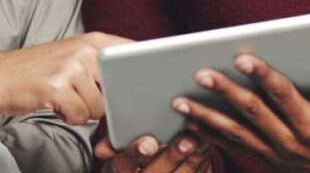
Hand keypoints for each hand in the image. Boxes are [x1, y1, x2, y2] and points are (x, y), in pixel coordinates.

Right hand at [0, 31, 129, 125]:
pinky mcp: (57, 88)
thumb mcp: (72, 56)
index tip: (136, 83)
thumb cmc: (37, 71)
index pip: (133, 54)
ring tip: (63, 97)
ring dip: (82, 110)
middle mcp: (85, 51)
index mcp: (92, 41)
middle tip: (82, 94)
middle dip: (105, 100)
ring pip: (98, 108)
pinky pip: (80, 117)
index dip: (137, 74)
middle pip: (118, 89)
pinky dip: (69, 118)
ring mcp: (71, 68)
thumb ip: (101, 64)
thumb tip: (133, 82)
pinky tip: (55, 104)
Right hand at [95, 132, 215, 171]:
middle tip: (186, 140)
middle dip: (172, 157)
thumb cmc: (130, 161)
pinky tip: (206, 147)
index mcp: (118, 172)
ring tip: (201, 140)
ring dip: (192, 160)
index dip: (135, 154)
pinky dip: (201, 164)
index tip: (150, 142)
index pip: (122, 166)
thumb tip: (103, 149)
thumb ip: (112, 146)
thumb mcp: (117, 155)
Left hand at [173, 49, 309, 171]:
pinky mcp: (268, 160)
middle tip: (199, 73)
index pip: (283, 95)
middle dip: (224, 92)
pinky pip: (235, 148)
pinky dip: (211, 135)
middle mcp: (291, 142)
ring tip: (179, 101)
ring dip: (206, 117)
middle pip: (252, 113)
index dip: (262, 75)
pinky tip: (189, 123)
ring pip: (236, 134)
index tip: (241, 56)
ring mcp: (277, 154)